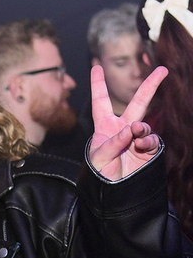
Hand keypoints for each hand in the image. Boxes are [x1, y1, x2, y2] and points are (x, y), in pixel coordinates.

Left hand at [88, 64, 167, 180]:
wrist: (111, 191)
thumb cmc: (99, 172)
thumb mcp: (98, 156)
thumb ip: (114, 141)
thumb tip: (132, 128)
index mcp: (105, 126)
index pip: (101, 102)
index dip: (98, 84)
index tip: (95, 66)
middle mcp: (122, 129)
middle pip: (138, 103)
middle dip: (150, 86)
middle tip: (163, 70)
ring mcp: (136, 138)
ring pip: (145, 125)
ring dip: (141, 130)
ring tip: (134, 136)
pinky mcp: (147, 150)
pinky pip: (151, 141)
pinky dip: (147, 142)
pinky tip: (141, 146)